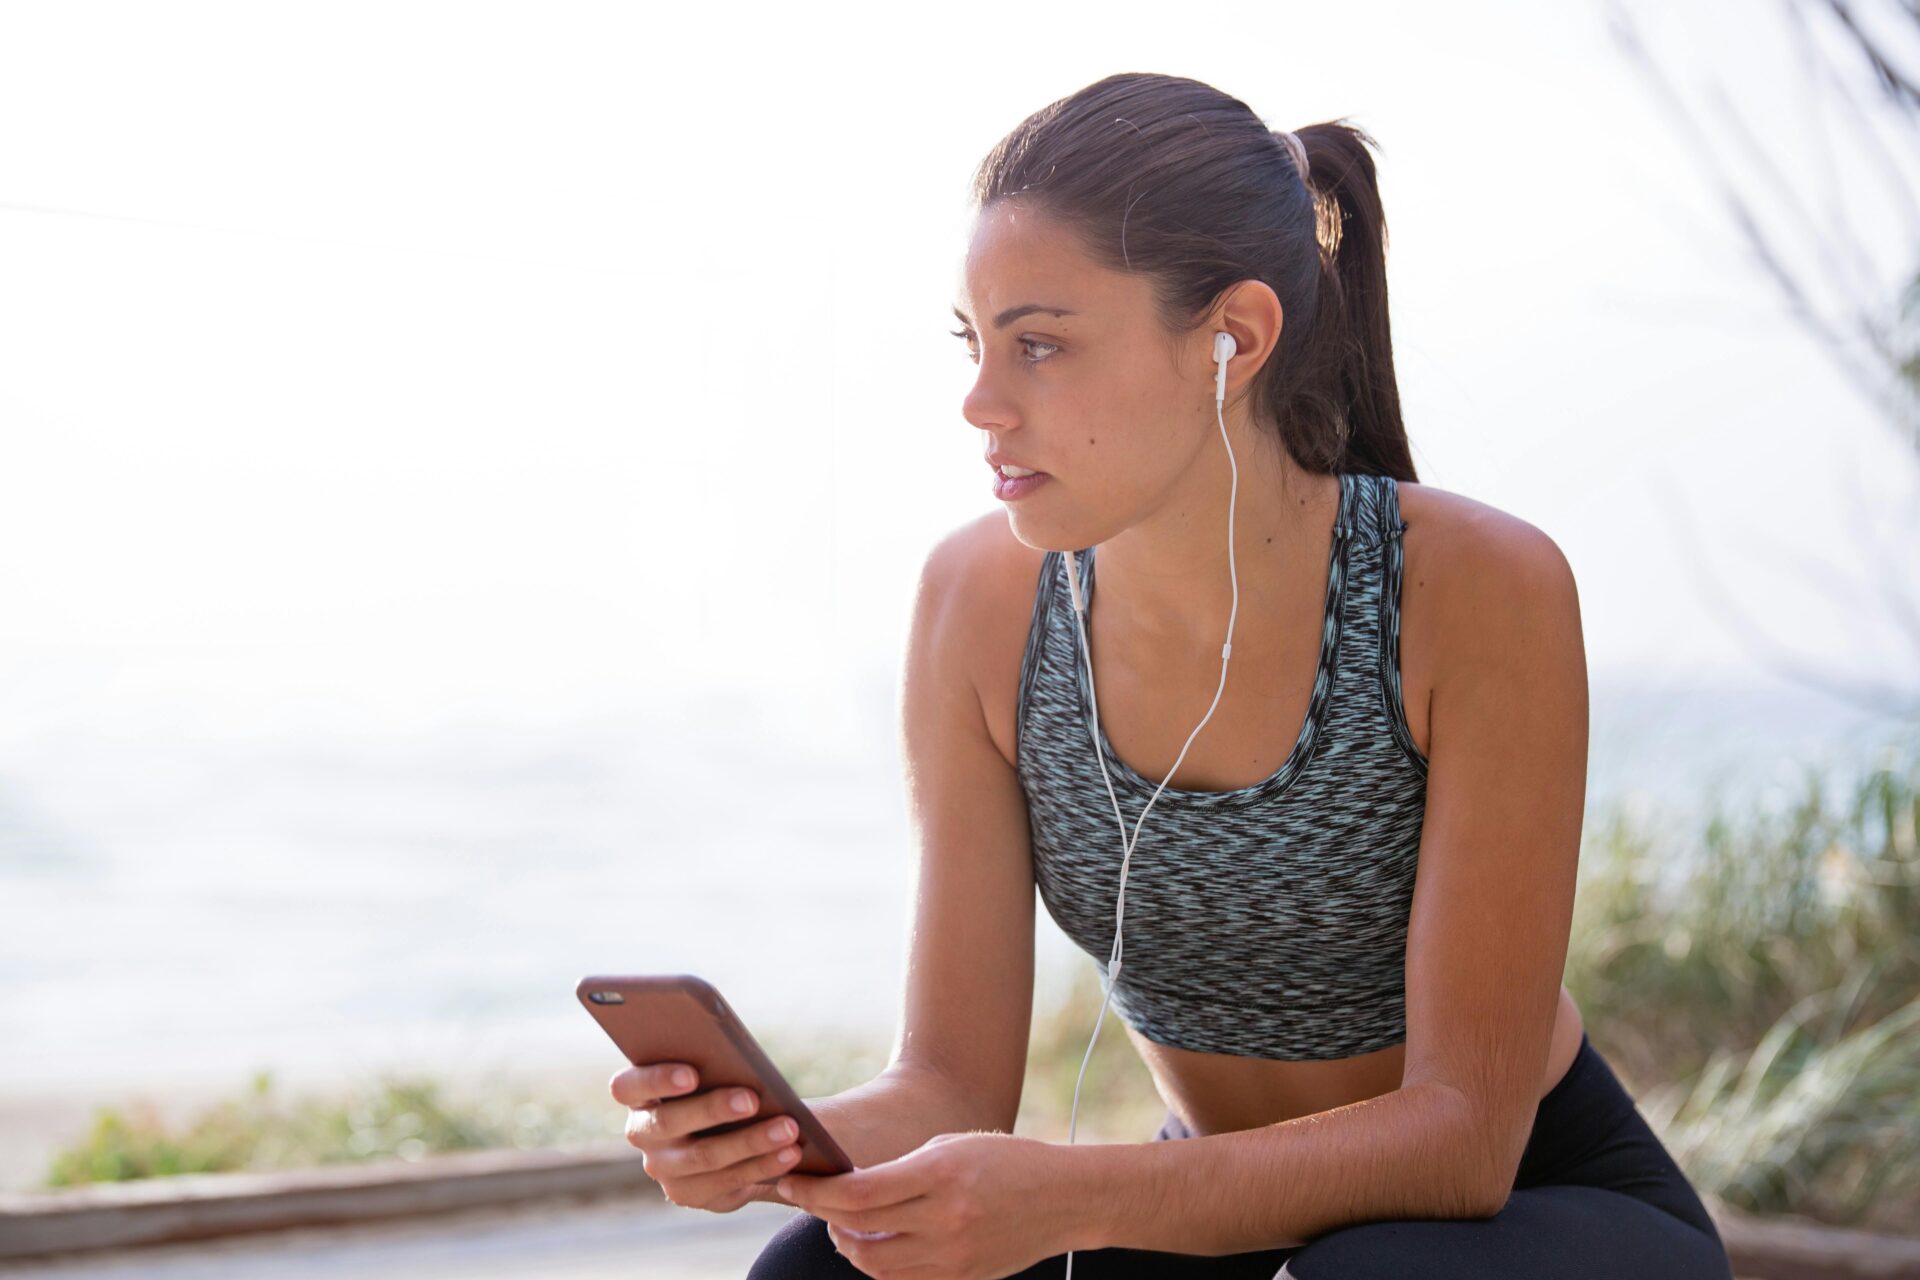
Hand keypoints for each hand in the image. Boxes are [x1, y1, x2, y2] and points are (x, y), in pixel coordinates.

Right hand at [609, 1061, 799, 1212]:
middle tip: (752, 1099)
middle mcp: (642, 1133)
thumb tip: (739, 1055)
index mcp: (638, 1095)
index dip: (656, 1079)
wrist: (721, 1136)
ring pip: (703, 1156)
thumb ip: (709, 1065)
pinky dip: (763, 1165)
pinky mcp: (688, 1193)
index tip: (692, 1074)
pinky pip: (727, 1180)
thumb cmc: (714, 1087)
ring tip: (788, 1129)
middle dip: (713, 1109)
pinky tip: (790, 1153)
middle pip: (669, 1122)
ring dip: (750, 1142)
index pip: (626, 1086)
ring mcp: (662, 1167)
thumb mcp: (706, 1074)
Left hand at [777, 1131, 1079, 1278]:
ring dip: (847, 1244)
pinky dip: (877, 1264)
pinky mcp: (961, 1279)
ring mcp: (953, 1256)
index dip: (816, 1191)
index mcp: (940, 1174)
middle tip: (808, 1199)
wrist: (1064, 1199)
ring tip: (841, 1224)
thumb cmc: (1006, 1161)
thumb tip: (849, 1189)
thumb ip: (900, 1169)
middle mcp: (944, 1219)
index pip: (858, 1193)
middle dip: (822, 1215)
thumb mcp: (951, 1147)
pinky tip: (872, 1244)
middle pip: (858, 1230)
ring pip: (874, 1264)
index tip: (792, 1180)